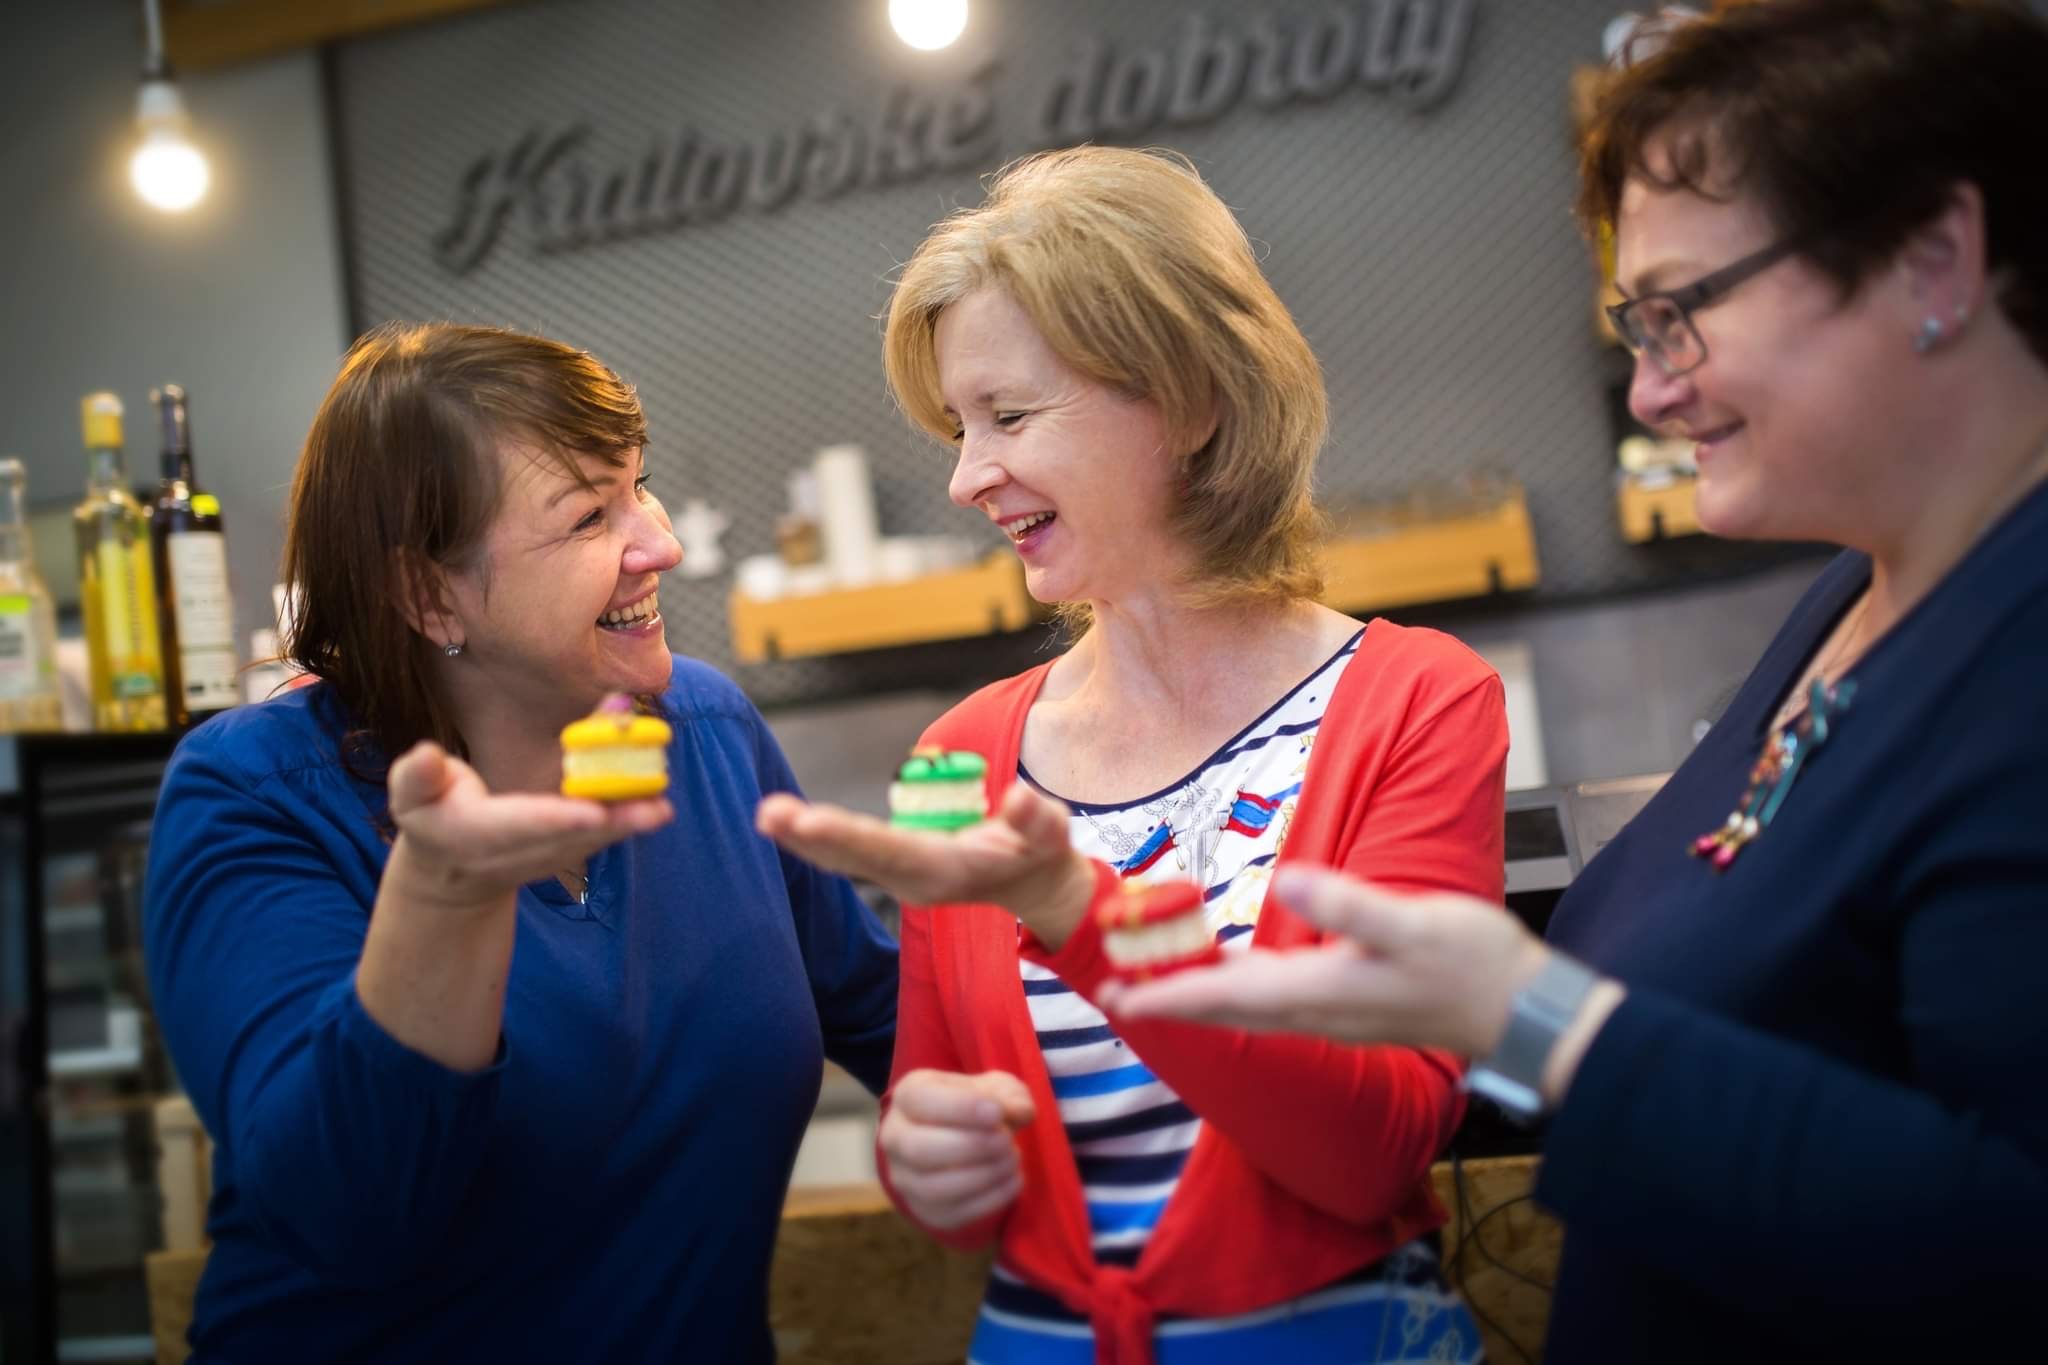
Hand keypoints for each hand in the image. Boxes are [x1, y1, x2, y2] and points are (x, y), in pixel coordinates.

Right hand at [385, 741, 673, 912]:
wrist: (451, 872)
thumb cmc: (430, 816)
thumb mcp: (410, 796)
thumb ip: (417, 776)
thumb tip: (425, 754)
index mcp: (472, 836)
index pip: (519, 826)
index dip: (555, 818)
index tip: (592, 811)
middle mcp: (514, 854)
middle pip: (570, 838)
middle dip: (614, 824)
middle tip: (656, 808)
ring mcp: (544, 859)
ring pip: (591, 840)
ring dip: (629, 823)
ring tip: (662, 804)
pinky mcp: (565, 851)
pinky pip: (598, 831)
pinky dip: (627, 812)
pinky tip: (655, 787)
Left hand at [757, 784, 1097, 949]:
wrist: (1033, 886)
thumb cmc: (1042, 852)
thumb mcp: (1051, 835)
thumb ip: (1037, 820)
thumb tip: (1019, 798)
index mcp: (945, 869)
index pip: (890, 850)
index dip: (849, 836)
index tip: (809, 822)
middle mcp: (914, 877)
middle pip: (856, 857)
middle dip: (811, 838)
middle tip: (767, 815)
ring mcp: (901, 876)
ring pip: (844, 859)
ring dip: (802, 839)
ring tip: (764, 815)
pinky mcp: (894, 867)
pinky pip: (846, 854)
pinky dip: (813, 839)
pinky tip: (782, 824)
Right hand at [880, 1069, 1034, 1230]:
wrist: (962, 1137)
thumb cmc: (975, 1106)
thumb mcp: (994, 1088)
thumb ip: (1009, 1095)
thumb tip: (1019, 1112)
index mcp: (908, 1096)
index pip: (920, 1100)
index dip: (960, 1108)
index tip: (996, 1113)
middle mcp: (895, 1138)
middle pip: (919, 1149)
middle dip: (971, 1146)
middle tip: (1006, 1140)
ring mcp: (906, 1179)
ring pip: (932, 1187)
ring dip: (981, 1176)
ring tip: (1011, 1159)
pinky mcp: (926, 1210)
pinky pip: (952, 1214)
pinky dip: (989, 1200)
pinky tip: (1013, 1180)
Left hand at [1101, 864, 1551, 1056]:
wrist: (1525, 1011)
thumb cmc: (1473, 964)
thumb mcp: (1413, 923)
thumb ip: (1348, 905)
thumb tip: (1284, 882)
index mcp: (1322, 992)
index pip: (1227, 998)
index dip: (1170, 996)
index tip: (1118, 998)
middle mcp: (1320, 1011)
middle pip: (1227, 1010)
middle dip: (1169, 1002)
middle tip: (1112, 997)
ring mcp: (1337, 1012)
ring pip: (1250, 1009)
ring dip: (1201, 999)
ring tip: (1156, 987)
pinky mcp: (1354, 1004)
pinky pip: (1276, 1003)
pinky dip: (1241, 992)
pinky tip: (1236, 979)